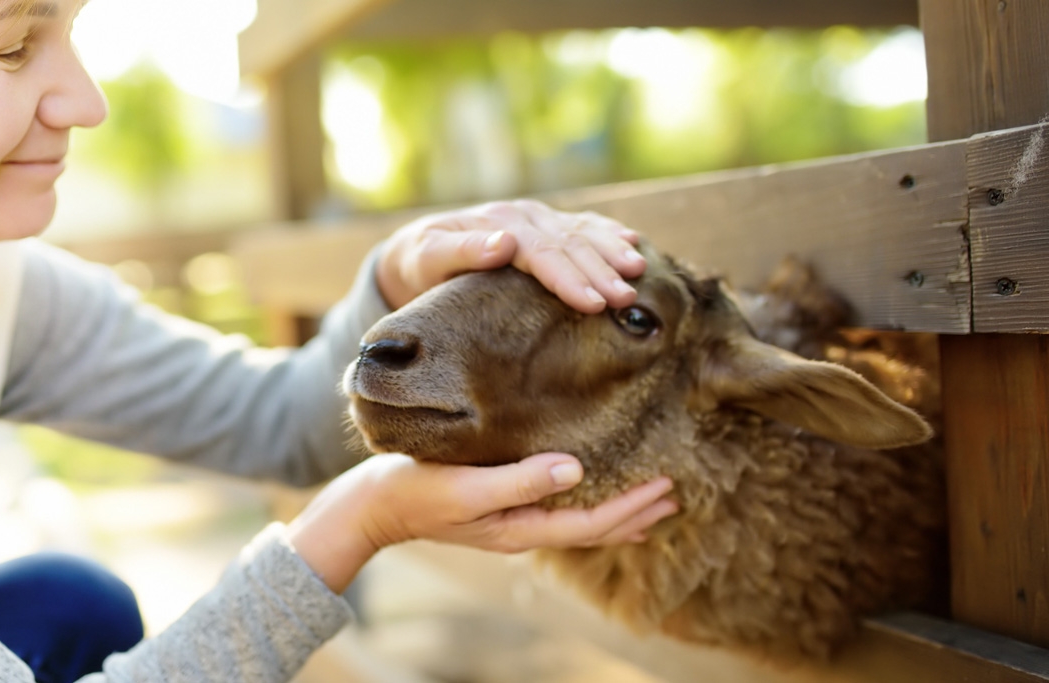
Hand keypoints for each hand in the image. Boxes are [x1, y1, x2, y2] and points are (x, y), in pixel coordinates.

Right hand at [285, 453, 677, 592]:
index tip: (668, 485)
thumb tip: (574, 468)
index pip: (591, 523)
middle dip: (637, 513)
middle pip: (594, 528)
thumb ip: (519, 480)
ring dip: (619, 510)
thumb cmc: (414, 490)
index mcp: (520, 527)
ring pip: (579, 520)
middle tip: (678, 492)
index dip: (632, 507)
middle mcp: (523, 529)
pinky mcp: (501, 504)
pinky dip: (588, 501)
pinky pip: (559, 507)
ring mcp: (512, 520)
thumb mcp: (465, 486)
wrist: (372, 505)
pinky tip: (592, 484)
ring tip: (651, 497)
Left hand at [376, 200, 646, 311]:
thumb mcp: (427, 258)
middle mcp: (522, 216)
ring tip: (639, 270)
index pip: (541, 252)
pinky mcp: (544, 226)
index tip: (593, 303)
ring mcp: (536, 218)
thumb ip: (462, 251)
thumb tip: (503, 243)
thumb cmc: (420, 263)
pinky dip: (608, 233)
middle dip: (600, 271)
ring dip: (612, 250)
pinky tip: (633, 241)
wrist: (416, 251)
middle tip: (626, 298)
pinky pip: (582, 226)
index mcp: (498, 224)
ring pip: (581, 232)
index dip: (568, 277)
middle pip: (568, 244)